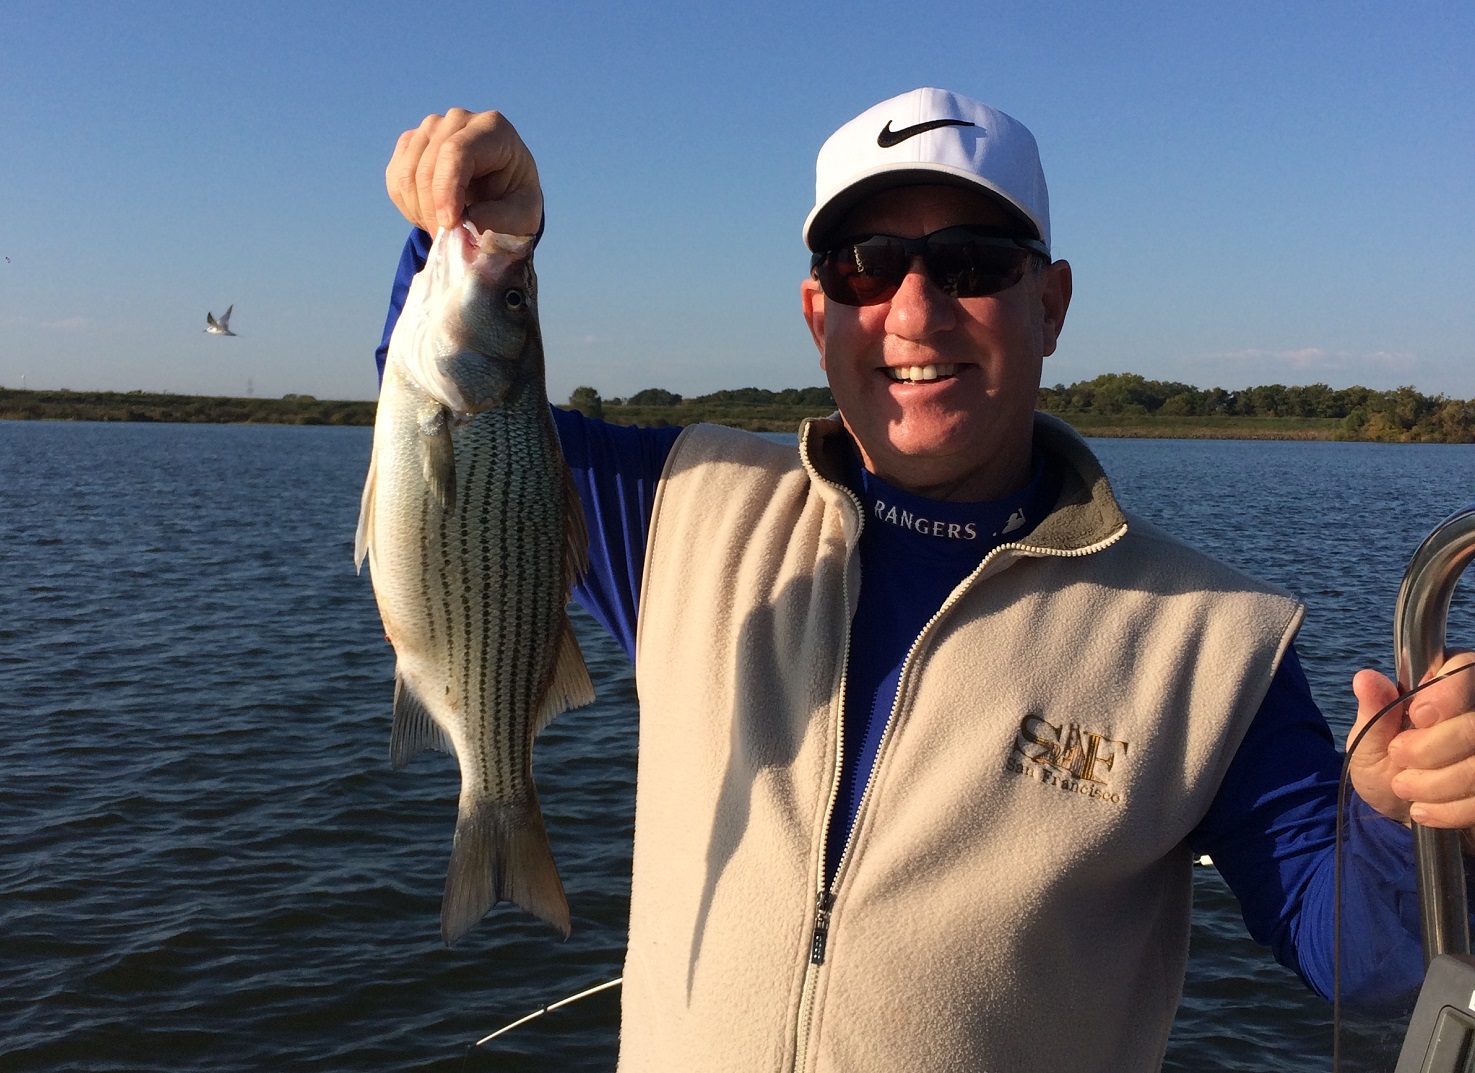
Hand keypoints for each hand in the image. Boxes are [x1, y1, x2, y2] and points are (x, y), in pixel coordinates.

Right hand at [385, 108, 542, 236]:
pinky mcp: (410, 143)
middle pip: (427, 166)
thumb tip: (468, 219)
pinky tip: (431, 213)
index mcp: (493, 129)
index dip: (446, 190)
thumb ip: (502, 219)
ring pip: (407, 174)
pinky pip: (396, 179)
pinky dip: (409, 206)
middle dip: (433, 211)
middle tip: (446, 239)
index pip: (456, 152)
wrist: (499, 194)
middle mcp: (458, 120)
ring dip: (421, 211)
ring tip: (442, 228)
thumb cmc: (514, 203)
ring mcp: (430, 128)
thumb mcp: (523, 216)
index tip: (448, 225)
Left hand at [1347, 651, 1474, 836]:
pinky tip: (1423, 810)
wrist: (1397, 808)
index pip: (1465, 668)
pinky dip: (1450, 809)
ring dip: (1437, 783)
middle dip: (1432, 748)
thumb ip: (1373, 710)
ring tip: (1403, 786)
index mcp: (1445, 682)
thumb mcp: (1368, 738)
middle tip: (1398, 755)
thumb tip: (1365, 679)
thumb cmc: (1384, 761)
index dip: (1446, 694)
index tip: (1418, 716)